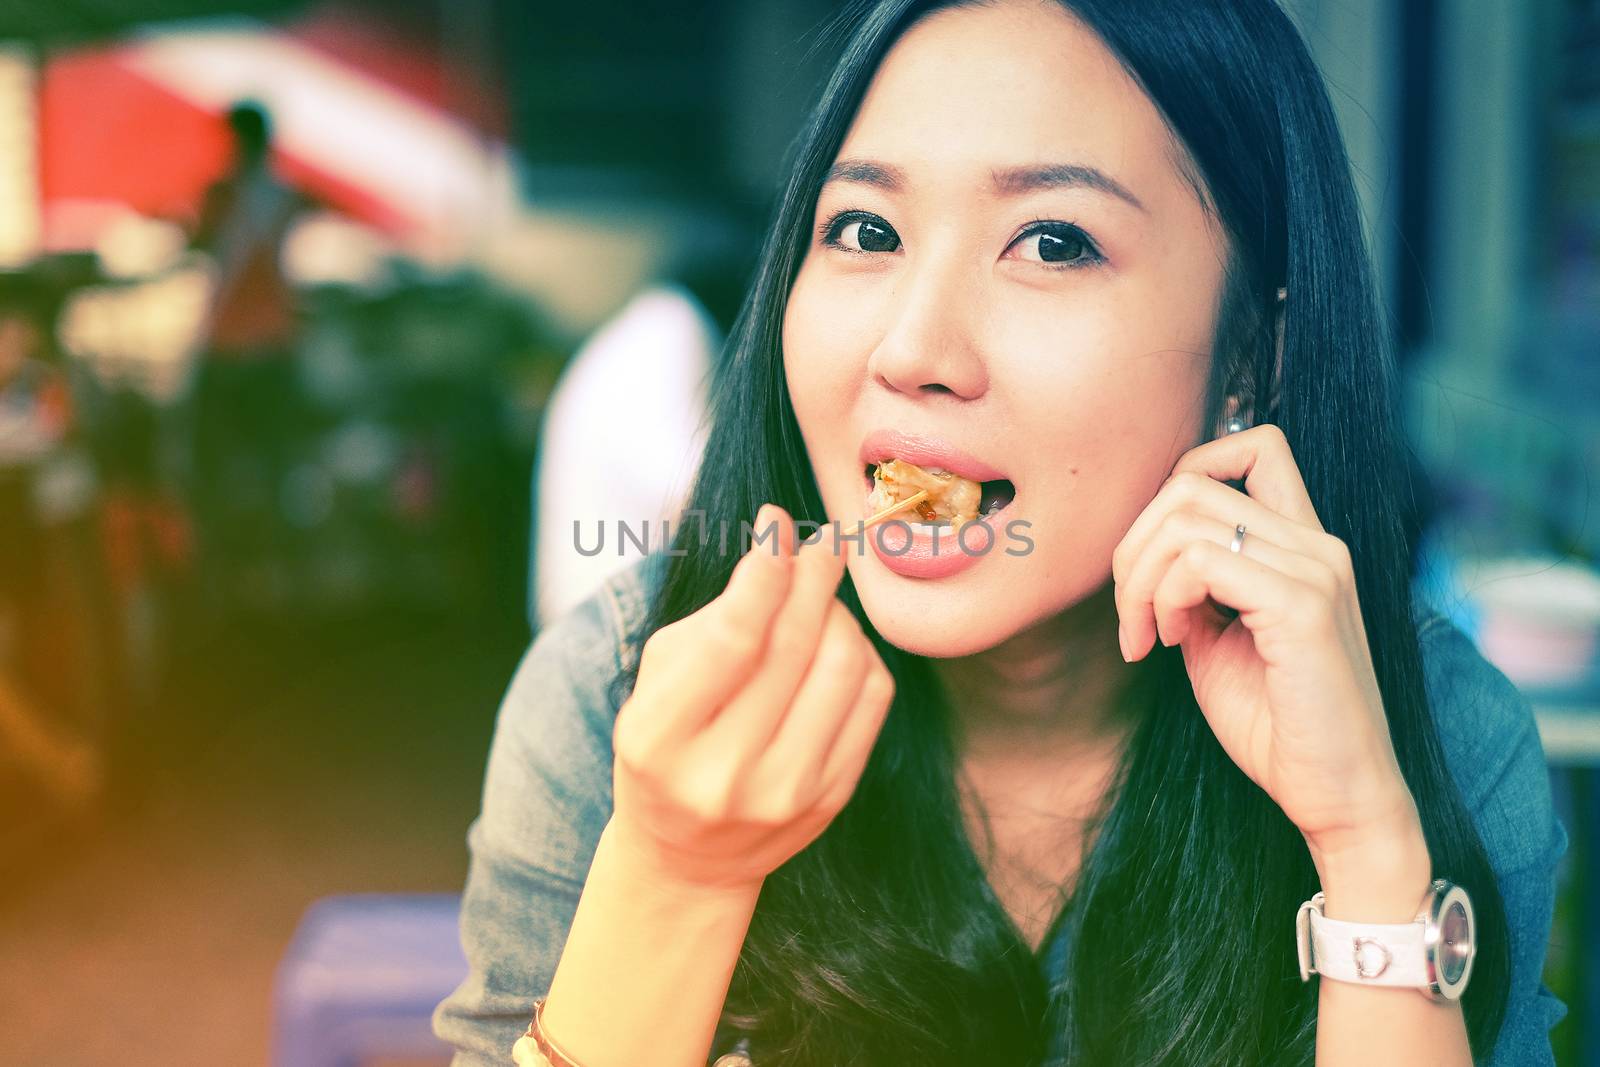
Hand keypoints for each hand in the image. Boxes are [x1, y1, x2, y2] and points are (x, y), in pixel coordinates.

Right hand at [609, 504, 894, 892]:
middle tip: (820, 540)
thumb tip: (782, 550)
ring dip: (839, 612)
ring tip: (820, 598)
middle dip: (813, 575)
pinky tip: (837, 643)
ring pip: (844, 665)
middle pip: (795, 644)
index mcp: (660, 739)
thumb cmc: (666, 747)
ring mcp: (786, 793)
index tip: (776, 523)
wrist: (687, 858)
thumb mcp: (657, 685)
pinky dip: (862, 653)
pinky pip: (872, 699)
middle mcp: (725, 773)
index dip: (765, 567)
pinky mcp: (832, 798)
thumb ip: (712, 621)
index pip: (734, 637)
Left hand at [1110, 424, 1420, 862]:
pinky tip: (1166, 643)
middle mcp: (1318, 544)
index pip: (1252, 445)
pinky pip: (1200, 562)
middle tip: (1129, 617)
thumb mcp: (1214, 639)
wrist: (1336, 796)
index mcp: (1303, 544)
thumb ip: (1189, 586)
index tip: (1153, 559)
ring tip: (1145, 636)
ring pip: (1187, 515)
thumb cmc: (1276, 724)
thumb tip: (1144, 554)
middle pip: (1193, 481)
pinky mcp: (1304, 607)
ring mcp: (1316, 570)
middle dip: (1133, 546)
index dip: (1181, 479)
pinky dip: (1163, 597)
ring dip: (1140, 578)